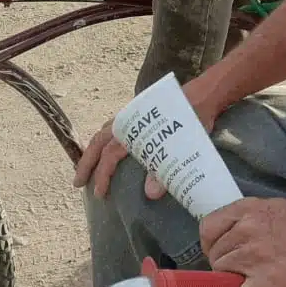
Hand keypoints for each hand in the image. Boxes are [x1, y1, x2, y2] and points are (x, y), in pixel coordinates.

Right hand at [75, 74, 224, 198]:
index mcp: (137, 124)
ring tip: (87, 171)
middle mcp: (131, 118)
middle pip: (100, 140)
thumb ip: (167, 166)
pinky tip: (108, 154)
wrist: (208, 92)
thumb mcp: (185, 142)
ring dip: (94, 151)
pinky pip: (117, 129)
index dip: (103, 173)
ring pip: (105, 133)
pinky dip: (107, 142)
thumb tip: (149, 193)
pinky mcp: (143, 117)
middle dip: (87, 162)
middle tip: (77, 183)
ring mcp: (136, 115)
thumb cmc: (197, 115)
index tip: (100, 193)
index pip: (112, 152)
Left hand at [200, 199, 285, 286]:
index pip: (210, 227)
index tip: (221, 254)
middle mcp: (247, 228)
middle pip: (216, 254)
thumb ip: (256, 223)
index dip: (211, 245)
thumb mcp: (278, 213)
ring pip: (222, 276)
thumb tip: (241, 241)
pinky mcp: (267, 281)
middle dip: (223, 268)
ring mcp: (255, 255)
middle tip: (240, 276)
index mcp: (250, 209)